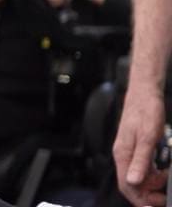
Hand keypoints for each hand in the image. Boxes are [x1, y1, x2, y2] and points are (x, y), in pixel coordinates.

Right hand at [113, 86, 166, 205]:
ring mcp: (130, 152)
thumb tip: (133, 181)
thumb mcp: (148, 137)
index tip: (158, 203)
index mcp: (123, 154)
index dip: (141, 200)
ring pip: (138, 178)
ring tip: (166, 178)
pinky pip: (142, 169)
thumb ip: (140, 161)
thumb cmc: (146, 111)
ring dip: (152, 185)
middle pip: (131, 185)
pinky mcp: (137, 149)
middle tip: (165, 194)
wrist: (145, 94)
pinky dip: (153, 174)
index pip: (127, 186)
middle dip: (148, 194)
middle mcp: (123, 155)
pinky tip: (163, 171)